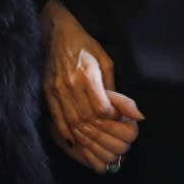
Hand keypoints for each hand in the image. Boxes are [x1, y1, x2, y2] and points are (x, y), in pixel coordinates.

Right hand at [41, 0, 142, 169]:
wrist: (56, 33)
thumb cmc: (84, 45)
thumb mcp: (105, 60)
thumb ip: (116, 88)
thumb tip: (135, 114)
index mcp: (87, 73)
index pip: (101, 108)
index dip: (112, 119)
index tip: (119, 122)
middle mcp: (70, 83)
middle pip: (87, 119)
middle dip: (101, 135)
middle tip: (112, 146)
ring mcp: (56, 89)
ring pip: (72, 122)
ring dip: (86, 139)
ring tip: (96, 150)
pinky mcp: (47, 92)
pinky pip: (57, 118)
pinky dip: (66, 133)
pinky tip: (75, 143)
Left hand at [50, 90, 141, 172]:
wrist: (74, 113)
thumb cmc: (93, 103)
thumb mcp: (108, 97)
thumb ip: (126, 104)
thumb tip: (141, 117)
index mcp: (130, 128)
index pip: (129, 134)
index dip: (111, 127)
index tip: (95, 118)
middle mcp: (124, 143)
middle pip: (119, 147)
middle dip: (99, 135)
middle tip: (83, 125)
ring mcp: (114, 156)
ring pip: (109, 157)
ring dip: (92, 144)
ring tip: (79, 131)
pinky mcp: (101, 164)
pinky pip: (100, 167)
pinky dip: (90, 156)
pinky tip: (81, 144)